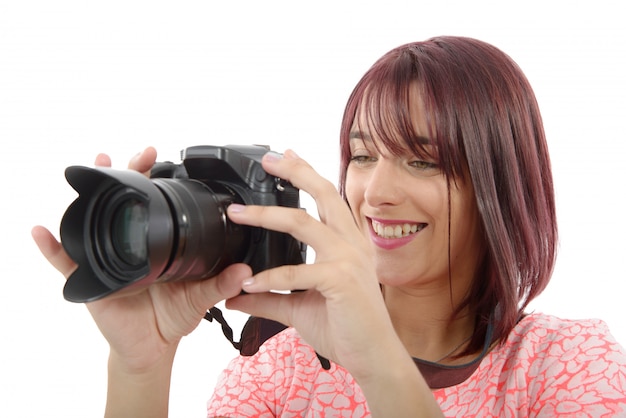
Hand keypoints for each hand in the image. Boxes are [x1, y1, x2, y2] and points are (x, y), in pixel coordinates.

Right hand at [32, 147, 249, 372]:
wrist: (153, 346)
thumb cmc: (173, 317)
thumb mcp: (200, 299)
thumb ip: (220, 285)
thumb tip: (245, 271)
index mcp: (155, 244)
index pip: (151, 204)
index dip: (152, 179)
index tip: (159, 157)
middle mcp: (129, 246)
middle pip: (122, 204)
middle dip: (126, 174)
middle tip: (136, 156)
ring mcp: (108, 260)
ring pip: (94, 223)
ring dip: (91, 196)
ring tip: (94, 168)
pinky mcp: (92, 282)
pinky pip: (67, 263)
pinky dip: (52, 248)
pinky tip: (42, 232)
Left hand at [225, 150, 400, 379]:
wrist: (373, 356)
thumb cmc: (346, 327)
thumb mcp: (299, 307)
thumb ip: (268, 296)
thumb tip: (234, 293)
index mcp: (347, 242)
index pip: (327, 197)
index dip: (307, 173)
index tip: (286, 154)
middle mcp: (351, 243)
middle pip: (322, 193)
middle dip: (294, 171)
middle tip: (267, 159)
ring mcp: (348, 259)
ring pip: (303, 222)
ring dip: (265, 216)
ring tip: (237, 213)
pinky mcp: (341, 280)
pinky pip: (296, 273)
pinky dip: (269, 278)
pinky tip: (247, 283)